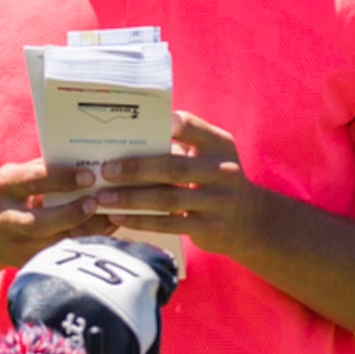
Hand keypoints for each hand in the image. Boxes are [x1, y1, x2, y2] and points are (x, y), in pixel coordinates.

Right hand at [0, 158, 112, 260]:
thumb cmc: (11, 195)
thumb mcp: (17, 175)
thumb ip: (45, 168)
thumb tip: (87, 163)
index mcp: (4, 187)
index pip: (33, 181)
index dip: (62, 179)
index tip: (89, 176)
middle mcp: (6, 219)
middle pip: (40, 223)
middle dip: (71, 214)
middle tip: (96, 203)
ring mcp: (16, 246)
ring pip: (54, 244)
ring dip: (86, 232)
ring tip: (110, 217)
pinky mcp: (28, 263)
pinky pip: (62, 254)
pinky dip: (86, 244)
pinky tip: (105, 232)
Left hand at [94, 111, 260, 256]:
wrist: (250, 220)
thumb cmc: (214, 180)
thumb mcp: (209, 157)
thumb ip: (182, 146)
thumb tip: (127, 140)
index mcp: (219, 144)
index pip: (189, 126)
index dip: (162, 125)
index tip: (132, 127)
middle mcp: (222, 170)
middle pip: (173, 166)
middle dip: (135, 168)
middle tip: (106, 170)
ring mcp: (218, 201)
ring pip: (167, 199)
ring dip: (131, 198)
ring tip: (103, 198)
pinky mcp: (210, 228)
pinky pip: (169, 224)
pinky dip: (141, 221)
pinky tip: (119, 218)